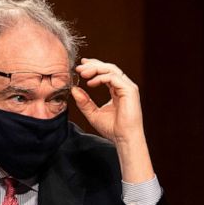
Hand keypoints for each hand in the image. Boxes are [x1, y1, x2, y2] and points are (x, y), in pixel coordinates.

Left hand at [71, 58, 153, 182]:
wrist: (124, 139)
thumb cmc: (112, 129)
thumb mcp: (93, 114)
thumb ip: (84, 102)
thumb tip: (74, 89)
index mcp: (117, 90)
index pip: (106, 73)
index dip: (93, 67)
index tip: (80, 67)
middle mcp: (124, 87)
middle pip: (108, 68)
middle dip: (92, 65)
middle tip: (79, 68)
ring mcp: (128, 88)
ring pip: (111, 69)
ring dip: (95, 69)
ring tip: (82, 73)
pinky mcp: (130, 90)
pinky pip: (113, 78)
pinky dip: (100, 78)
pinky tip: (90, 83)